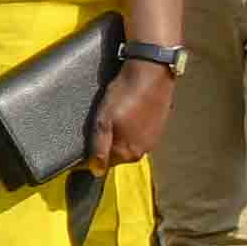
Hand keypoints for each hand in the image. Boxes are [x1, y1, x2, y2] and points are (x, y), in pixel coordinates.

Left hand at [85, 56, 174, 173]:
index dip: (93, 154)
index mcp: (129, 152)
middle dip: (107, 144)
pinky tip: (127, 113)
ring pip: (128, 144)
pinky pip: (139, 134)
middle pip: (117, 155)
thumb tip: (96, 171)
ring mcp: (153, 139)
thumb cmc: (124, 96)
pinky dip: (131, 128)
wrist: (151, 74)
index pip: (105, 163)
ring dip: (119, 135)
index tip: (87, 139)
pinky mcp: (159, 127)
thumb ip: (99, 147)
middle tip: (101, 123)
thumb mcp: (103, 121)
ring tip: (114, 116)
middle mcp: (143, 150)